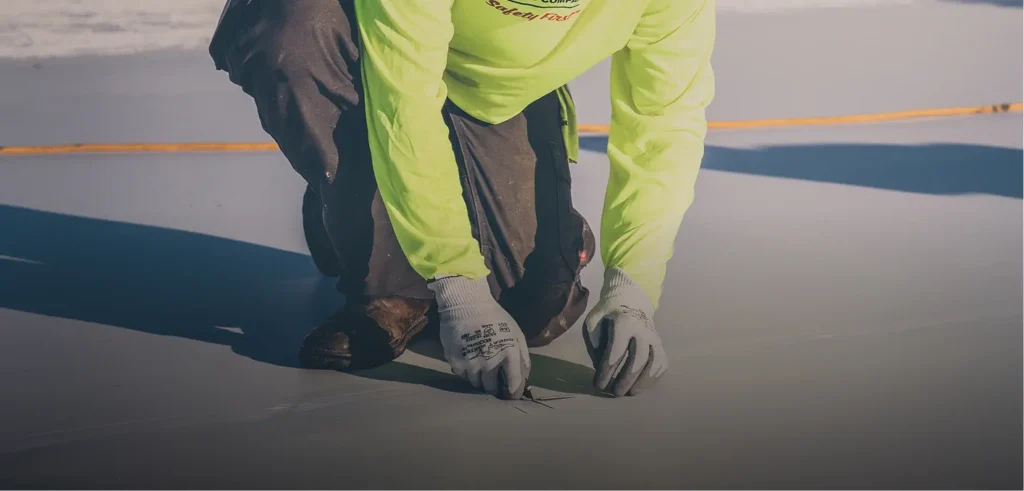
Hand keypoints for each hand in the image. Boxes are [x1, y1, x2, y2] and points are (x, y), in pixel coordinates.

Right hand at [428, 276, 530, 399]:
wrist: (466, 304)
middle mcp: (490, 363)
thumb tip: (524, 377)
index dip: (513, 393)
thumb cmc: (494, 317)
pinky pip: (462, 376)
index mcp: (509, 355)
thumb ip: (522, 356)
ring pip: (476, 384)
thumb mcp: (515, 333)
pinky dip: (466, 372)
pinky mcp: (455, 362)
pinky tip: (469, 360)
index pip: (514, 384)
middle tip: (494, 382)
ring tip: (480, 368)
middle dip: (495, 388)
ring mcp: (471, 364)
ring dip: (479, 380)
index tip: (511, 394)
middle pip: (492, 389)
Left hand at [583, 268, 667, 396]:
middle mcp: (643, 330)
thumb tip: (600, 365)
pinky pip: (661, 365)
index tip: (598, 385)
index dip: (607, 371)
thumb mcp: (593, 321)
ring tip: (630, 393)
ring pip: (655, 362)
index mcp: (624, 322)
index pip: (616, 351)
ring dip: (643, 381)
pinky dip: (652, 379)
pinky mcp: (660, 346)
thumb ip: (594, 342)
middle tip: (615, 393)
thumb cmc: (607, 315)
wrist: (630, 301)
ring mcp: (654, 338)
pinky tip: (641, 387)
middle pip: (639, 358)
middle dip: (627, 379)